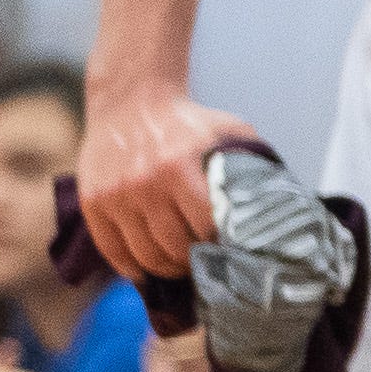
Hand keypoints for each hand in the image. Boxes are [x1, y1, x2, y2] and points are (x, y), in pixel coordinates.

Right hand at [78, 79, 247, 281]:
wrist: (130, 100)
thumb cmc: (183, 120)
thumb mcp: (224, 130)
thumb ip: (249, 160)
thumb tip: (277, 197)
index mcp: (179, 166)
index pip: (205, 226)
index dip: (220, 243)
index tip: (229, 250)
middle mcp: (145, 183)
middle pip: (175, 246)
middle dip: (195, 261)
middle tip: (205, 264)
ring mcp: (116, 195)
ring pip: (146, 254)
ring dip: (166, 268)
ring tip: (180, 266)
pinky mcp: (93, 202)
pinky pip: (112, 250)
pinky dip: (130, 268)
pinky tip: (144, 271)